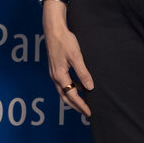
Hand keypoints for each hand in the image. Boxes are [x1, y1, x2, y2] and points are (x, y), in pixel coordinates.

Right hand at [43, 0, 92, 116]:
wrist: (53, 29)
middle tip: (86, 113)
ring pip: (63, 90)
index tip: (89, 113)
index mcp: (60, 76)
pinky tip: (79, 87)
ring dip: (73, 98)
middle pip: (65, 97)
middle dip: (76, 106)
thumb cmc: (65, 41)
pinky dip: (71, 88)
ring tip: (83, 102)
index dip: (81, 105)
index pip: (72, 95)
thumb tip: (90, 87)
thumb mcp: (76, 57)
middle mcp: (55, 76)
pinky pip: (63, 83)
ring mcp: (54, 73)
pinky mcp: (55, 68)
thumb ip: (83, 73)